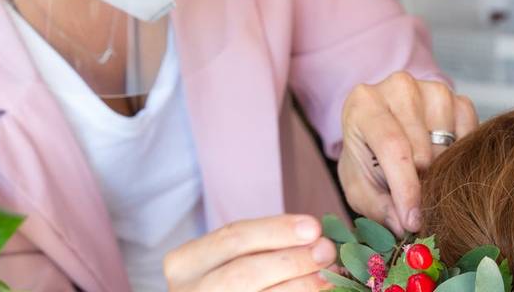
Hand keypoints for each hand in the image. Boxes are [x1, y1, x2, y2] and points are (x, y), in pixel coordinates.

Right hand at [164, 214, 335, 291]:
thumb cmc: (227, 278)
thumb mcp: (230, 257)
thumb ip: (266, 246)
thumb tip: (316, 239)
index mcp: (185, 262)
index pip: (233, 238)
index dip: (277, 230)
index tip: (314, 227)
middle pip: (243, 272)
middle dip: (291, 260)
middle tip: (327, 251)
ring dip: (299, 286)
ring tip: (328, 275)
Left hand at [338, 72, 477, 235]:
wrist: (382, 130)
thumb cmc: (367, 157)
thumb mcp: (359, 186)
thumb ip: (377, 206)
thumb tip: (405, 225)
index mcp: (364, 104)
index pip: (392, 145)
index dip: (405, 187)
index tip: (413, 220)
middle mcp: (398, 87)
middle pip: (423, 148)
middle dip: (422, 185)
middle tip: (418, 203)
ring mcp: (431, 89)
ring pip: (448, 143)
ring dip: (440, 169)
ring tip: (425, 177)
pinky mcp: (457, 98)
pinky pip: (469, 134)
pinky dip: (459, 156)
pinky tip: (442, 160)